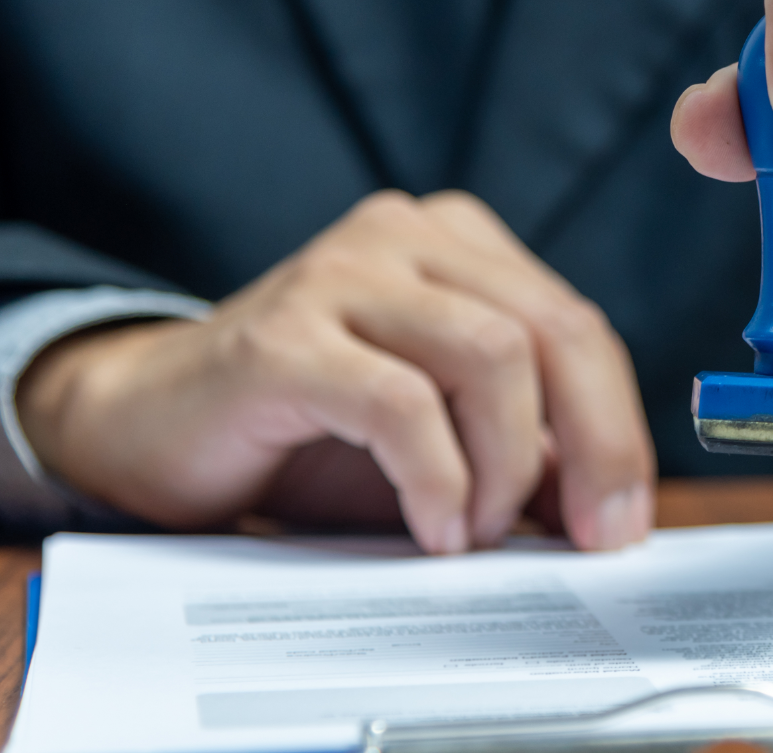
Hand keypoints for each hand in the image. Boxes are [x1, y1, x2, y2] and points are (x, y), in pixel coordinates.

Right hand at [16, 191, 653, 553]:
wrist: (148, 425)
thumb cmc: (305, 430)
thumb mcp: (440, 437)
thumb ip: (523, 451)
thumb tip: (613, 509)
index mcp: (458, 242)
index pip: (576, 325)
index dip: (617, 426)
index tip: (624, 517)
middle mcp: (405, 236)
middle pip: (552, 330)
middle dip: (594, 444)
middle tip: (592, 536)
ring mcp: (341, 273)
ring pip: (492, 353)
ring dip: (505, 463)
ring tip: (478, 530)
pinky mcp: (283, 337)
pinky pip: (400, 402)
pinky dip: (436, 476)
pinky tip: (434, 527)